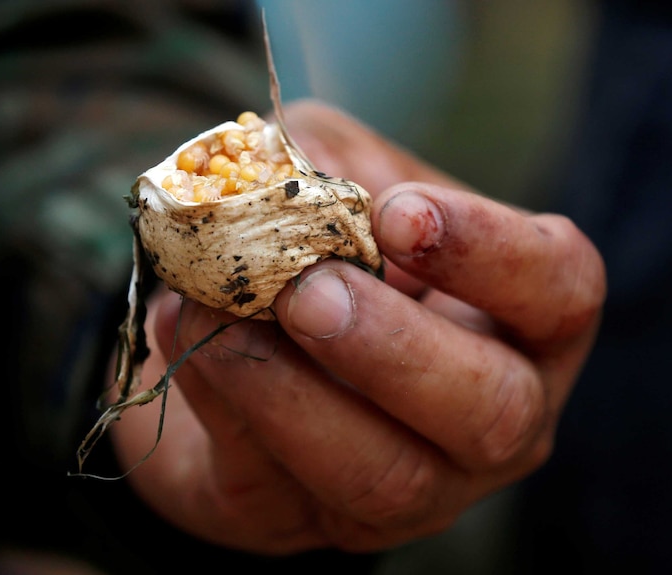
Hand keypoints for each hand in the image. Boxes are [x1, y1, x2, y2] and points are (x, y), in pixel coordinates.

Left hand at [109, 100, 605, 553]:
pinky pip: (270, 478)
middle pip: (492, 410)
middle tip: (308, 293)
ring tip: (219, 310)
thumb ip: (326, 167)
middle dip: (392, 348)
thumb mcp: (332, 178)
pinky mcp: (311, 519)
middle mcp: (489, 417)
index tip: (400, 213)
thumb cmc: (316, 249)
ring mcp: (412, 486)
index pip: (558, 290)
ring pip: (382, 475)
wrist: (246, 339)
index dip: (489, 253)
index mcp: (518, 320)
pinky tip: (181, 326)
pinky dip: (217, 395)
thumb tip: (287, 178)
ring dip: (290, 391)